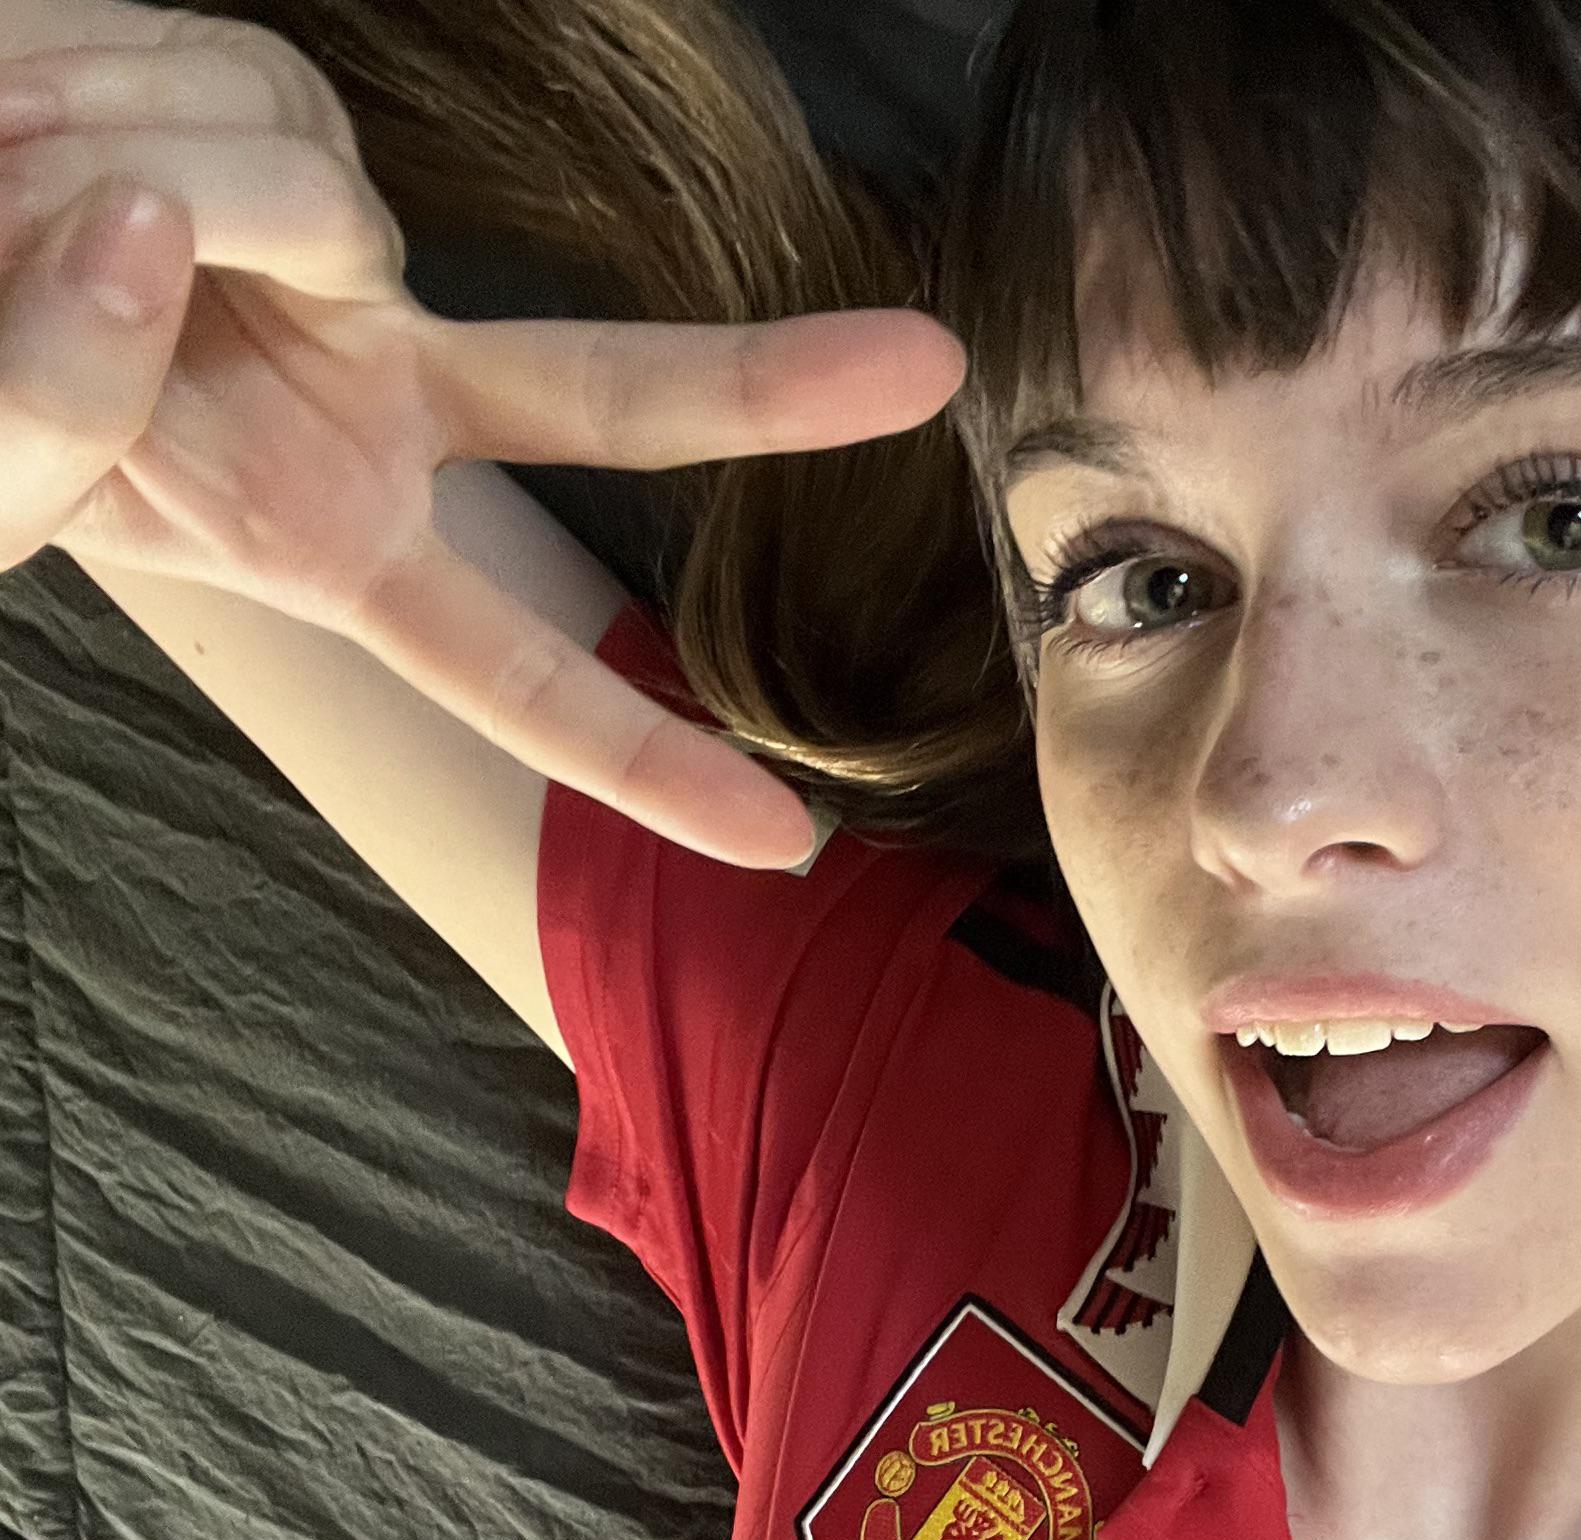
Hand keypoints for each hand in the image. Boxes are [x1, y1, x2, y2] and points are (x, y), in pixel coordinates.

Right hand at [0, 6, 966, 862]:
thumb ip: (60, 391)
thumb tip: (158, 229)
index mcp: (333, 534)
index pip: (511, 673)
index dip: (640, 760)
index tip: (783, 846)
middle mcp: (376, 392)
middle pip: (598, 401)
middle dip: (764, 388)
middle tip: (929, 369)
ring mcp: (346, 247)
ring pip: (308, 195)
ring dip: (123, 170)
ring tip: (1, 188)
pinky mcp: (287, 109)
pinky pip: (235, 98)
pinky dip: (110, 93)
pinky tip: (40, 120)